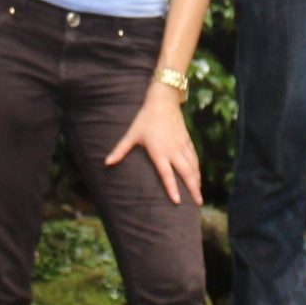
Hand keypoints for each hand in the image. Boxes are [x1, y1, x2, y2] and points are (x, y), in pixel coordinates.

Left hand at [104, 82, 202, 204]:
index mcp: (159, 151)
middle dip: (192, 188)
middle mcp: (173, 150)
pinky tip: (198, 175)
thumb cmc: (145, 118)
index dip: (172, 188)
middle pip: (186, 172)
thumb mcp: (131, 134)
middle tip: (198, 203)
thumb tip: (106, 162)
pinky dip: (197, 168)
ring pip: (193, 166)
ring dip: (197, 180)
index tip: (177, 201)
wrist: (163, 101)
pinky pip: (194, 157)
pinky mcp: (186, 140)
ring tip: (199, 194)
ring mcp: (181, 145)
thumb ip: (120, 150)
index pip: (166, 174)